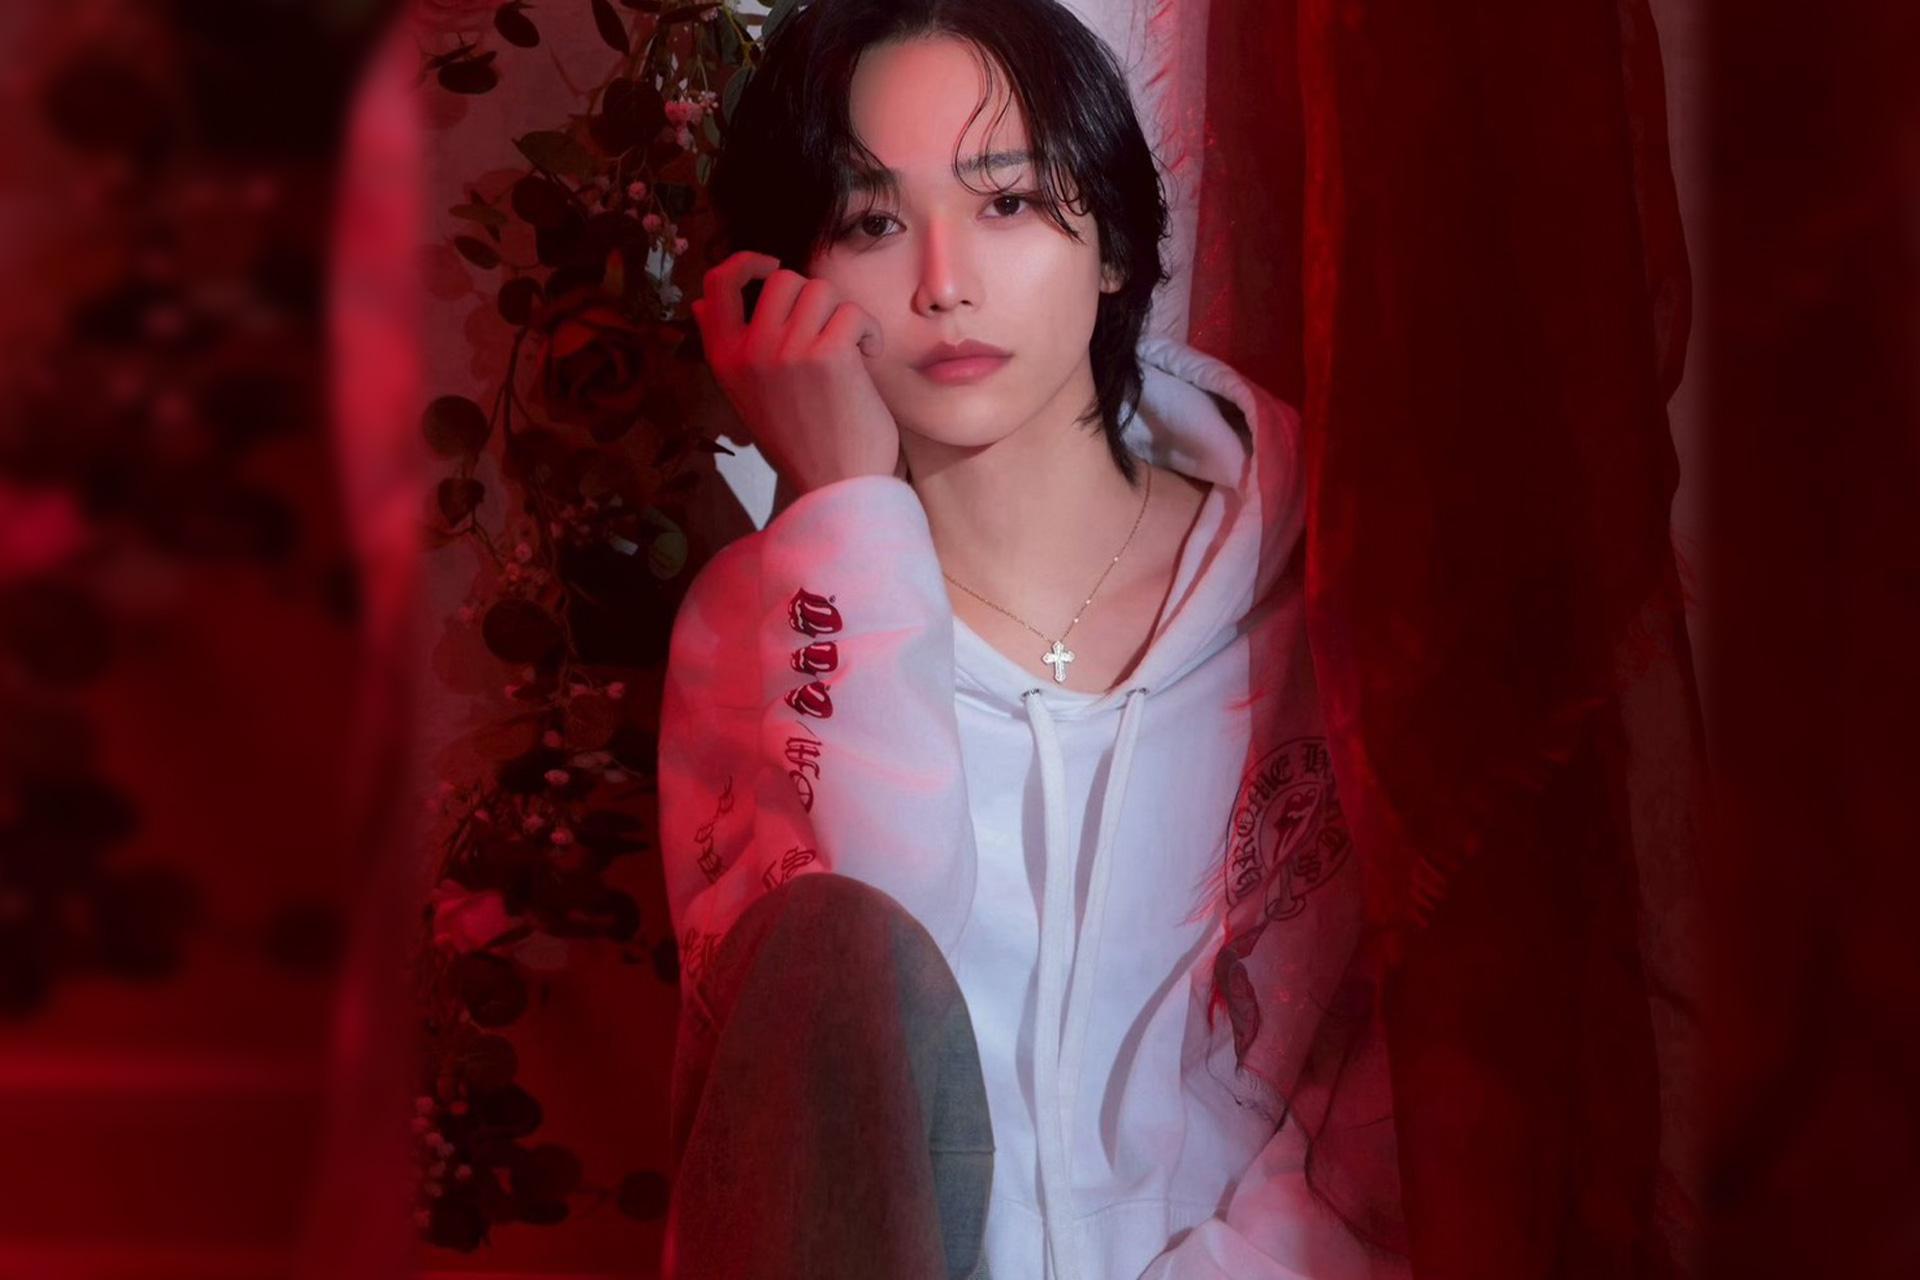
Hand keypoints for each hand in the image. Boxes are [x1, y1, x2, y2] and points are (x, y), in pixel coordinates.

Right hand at [690, 251, 902, 495]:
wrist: (837, 486)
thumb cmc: (799, 440)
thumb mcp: (745, 395)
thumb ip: (727, 348)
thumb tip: (701, 304)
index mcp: (724, 359)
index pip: (717, 283)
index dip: (746, 263)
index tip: (772, 268)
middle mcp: (749, 351)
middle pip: (782, 279)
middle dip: (813, 297)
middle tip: (827, 331)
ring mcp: (787, 351)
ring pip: (820, 289)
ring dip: (842, 314)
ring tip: (849, 348)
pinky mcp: (828, 354)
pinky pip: (852, 311)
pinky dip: (868, 331)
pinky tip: (867, 356)